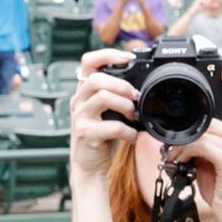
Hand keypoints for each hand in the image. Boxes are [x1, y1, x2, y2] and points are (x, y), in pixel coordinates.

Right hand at [66, 45, 138, 180]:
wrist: (91, 166)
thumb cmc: (103, 138)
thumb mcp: (110, 113)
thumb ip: (118, 97)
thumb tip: (142, 88)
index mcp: (85, 91)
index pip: (89, 62)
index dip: (107, 55)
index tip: (127, 59)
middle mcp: (79, 101)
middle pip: (96, 79)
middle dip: (122, 85)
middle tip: (135, 96)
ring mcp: (80, 117)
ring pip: (103, 97)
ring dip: (125, 105)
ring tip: (133, 115)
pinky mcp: (86, 134)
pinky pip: (112, 127)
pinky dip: (129, 131)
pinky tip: (132, 136)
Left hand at [181, 55, 221, 221]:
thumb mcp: (213, 165)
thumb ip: (206, 147)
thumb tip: (186, 138)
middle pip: (211, 124)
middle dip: (188, 135)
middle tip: (171, 148)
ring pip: (204, 134)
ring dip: (183, 145)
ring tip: (175, 158)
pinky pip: (203, 146)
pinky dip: (187, 151)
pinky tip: (182, 160)